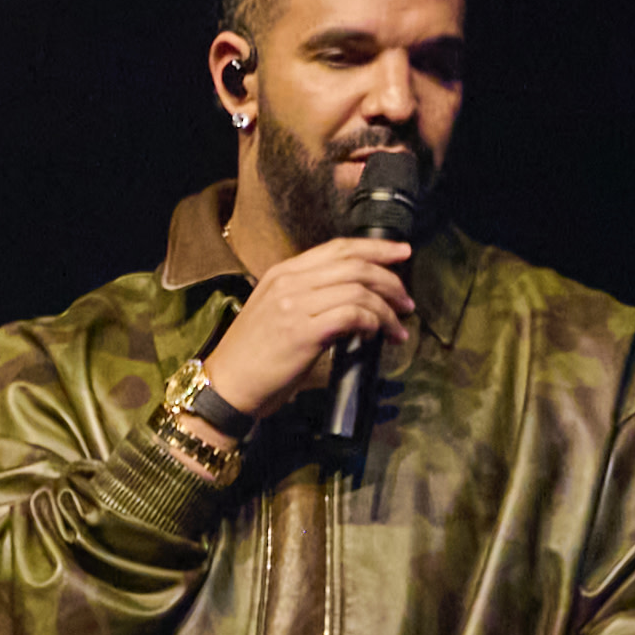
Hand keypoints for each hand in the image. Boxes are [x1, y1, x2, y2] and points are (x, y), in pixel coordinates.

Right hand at [202, 238, 413, 427]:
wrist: (226, 386)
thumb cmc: (253, 358)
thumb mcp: (277, 313)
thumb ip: (308, 298)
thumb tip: (353, 300)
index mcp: (283, 273)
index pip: (338, 248)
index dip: (375, 248)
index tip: (401, 253)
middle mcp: (289, 282)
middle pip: (354, 265)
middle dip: (390, 279)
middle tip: (407, 300)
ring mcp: (294, 306)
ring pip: (358, 290)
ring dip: (387, 309)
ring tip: (398, 327)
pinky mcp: (303, 332)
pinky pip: (352, 315)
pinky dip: (373, 323)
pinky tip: (377, 336)